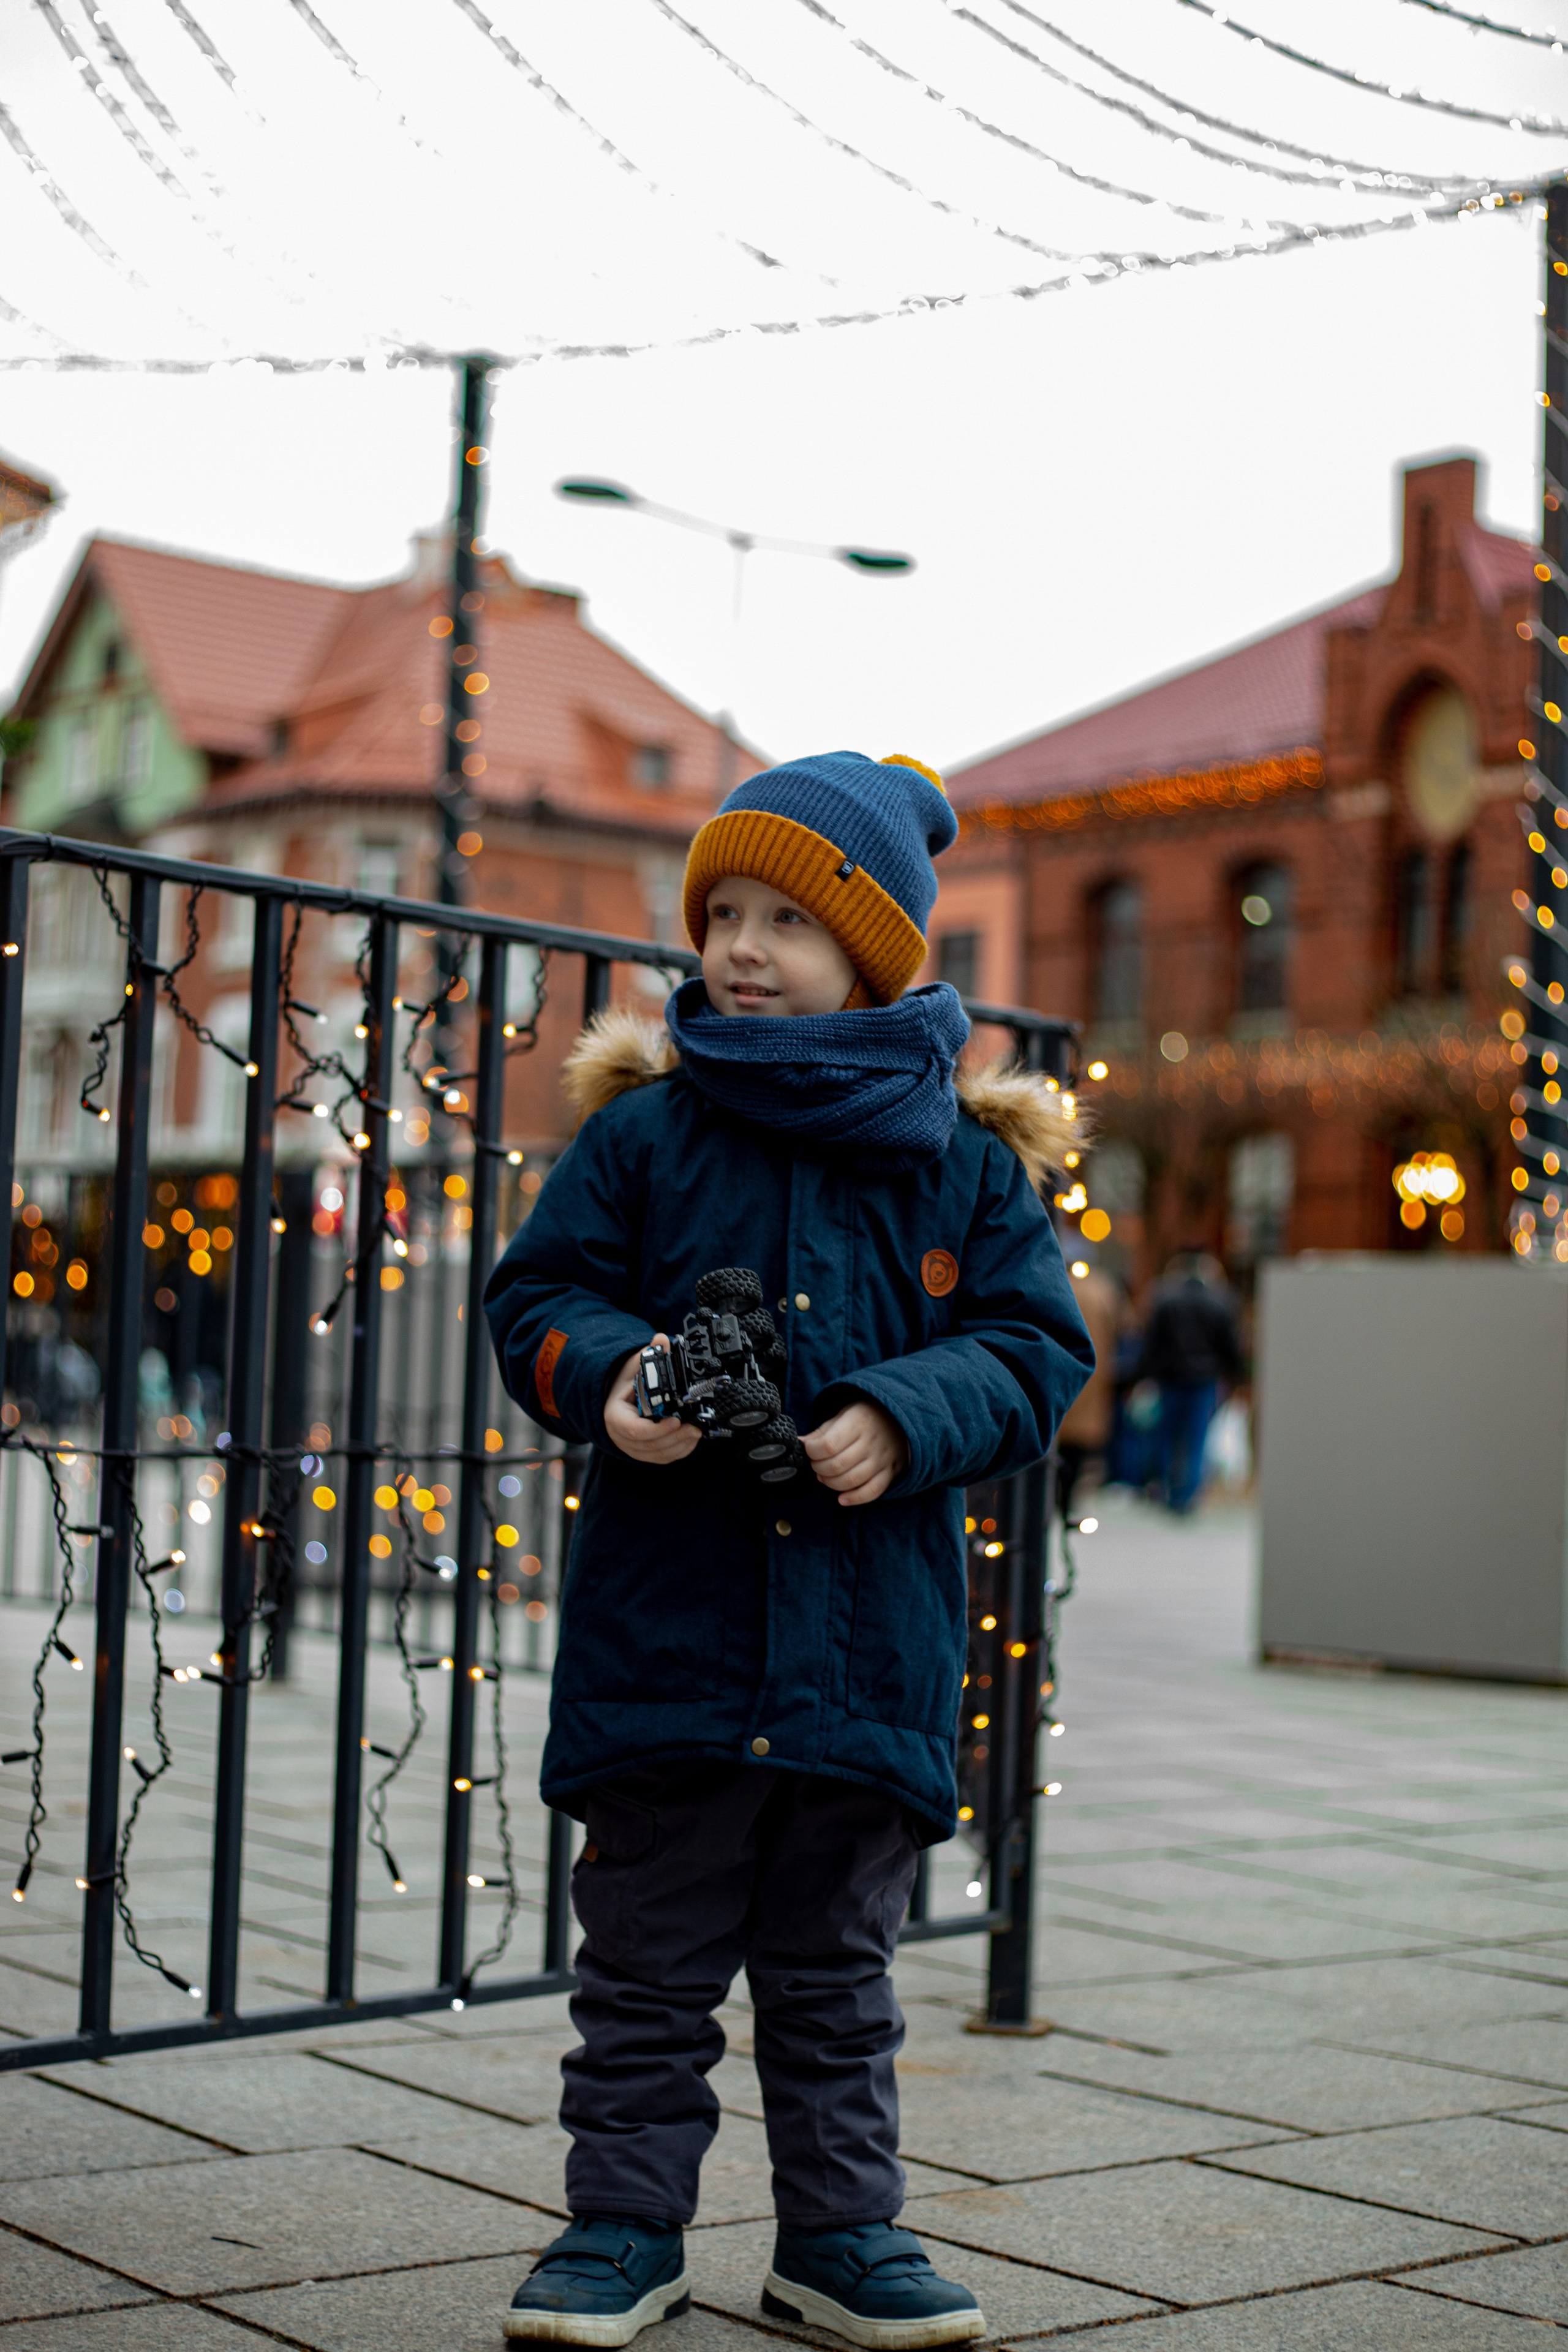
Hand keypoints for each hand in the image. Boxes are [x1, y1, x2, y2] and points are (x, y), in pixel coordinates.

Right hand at [603, 1337, 702, 1465]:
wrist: (620, 1396)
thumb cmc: (626, 1383)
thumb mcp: (634, 1365)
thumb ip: (649, 1354)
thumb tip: (662, 1339)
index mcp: (615, 1415)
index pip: (634, 1430)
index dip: (657, 1429)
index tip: (676, 1421)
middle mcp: (620, 1435)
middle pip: (649, 1445)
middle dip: (674, 1438)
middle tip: (694, 1428)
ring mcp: (631, 1447)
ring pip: (657, 1454)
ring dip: (679, 1445)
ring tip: (696, 1432)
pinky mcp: (643, 1452)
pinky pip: (661, 1458)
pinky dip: (678, 1451)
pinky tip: (690, 1440)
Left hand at [803, 1399, 908, 1506]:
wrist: (898, 1419)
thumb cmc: (863, 1417)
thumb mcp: (842, 1415)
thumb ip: (822, 1432)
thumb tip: (799, 1443)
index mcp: (858, 1422)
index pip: (828, 1445)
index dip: (812, 1452)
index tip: (811, 1449)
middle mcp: (872, 1441)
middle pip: (837, 1465)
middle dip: (819, 1469)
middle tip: (817, 1465)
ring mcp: (882, 1458)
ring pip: (852, 1480)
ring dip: (831, 1484)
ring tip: (826, 1477)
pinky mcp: (890, 1471)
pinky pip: (872, 1491)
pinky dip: (855, 1498)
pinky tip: (842, 1498)